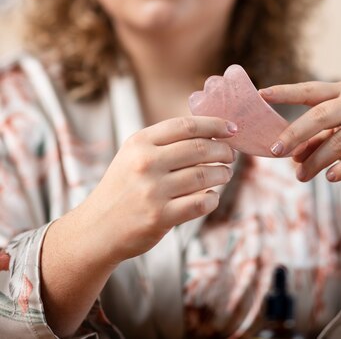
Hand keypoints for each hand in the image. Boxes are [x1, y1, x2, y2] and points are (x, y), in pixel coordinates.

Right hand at [76, 116, 235, 264]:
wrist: (97, 228)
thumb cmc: (123, 187)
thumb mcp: (133, 155)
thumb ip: (165, 142)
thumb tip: (210, 133)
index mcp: (140, 142)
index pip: (186, 126)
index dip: (215, 124)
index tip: (232, 128)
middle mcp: (145, 163)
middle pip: (199, 149)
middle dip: (223, 151)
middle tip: (231, 155)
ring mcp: (152, 191)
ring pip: (203, 176)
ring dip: (222, 174)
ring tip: (225, 174)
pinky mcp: (160, 217)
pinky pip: (199, 204)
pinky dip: (212, 199)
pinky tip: (212, 197)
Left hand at [260, 81, 340, 184]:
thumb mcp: (340, 135)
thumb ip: (316, 140)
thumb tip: (291, 154)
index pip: (310, 89)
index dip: (285, 92)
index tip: (261, 95)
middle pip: (321, 114)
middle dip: (295, 134)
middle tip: (274, 152)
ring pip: (338, 141)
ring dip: (316, 161)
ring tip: (301, 176)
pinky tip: (330, 178)